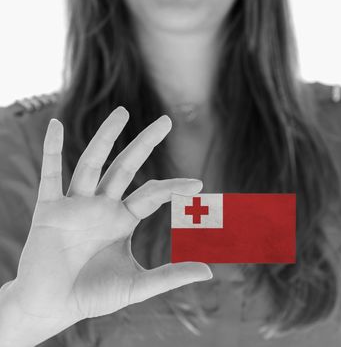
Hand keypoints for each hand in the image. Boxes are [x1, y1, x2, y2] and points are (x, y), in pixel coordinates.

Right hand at [2, 107, 211, 344]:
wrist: (52, 308)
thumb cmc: (92, 296)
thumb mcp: (136, 285)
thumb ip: (170, 277)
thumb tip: (209, 272)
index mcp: (122, 220)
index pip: (152, 194)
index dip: (174, 187)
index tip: (199, 184)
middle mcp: (102, 206)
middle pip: (125, 167)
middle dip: (145, 144)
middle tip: (167, 121)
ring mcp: (75, 205)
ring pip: (92, 163)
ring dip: (106, 137)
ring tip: (123, 112)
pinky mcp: (49, 210)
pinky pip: (49, 174)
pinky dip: (51, 150)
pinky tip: (55, 125)